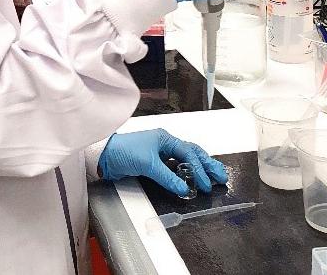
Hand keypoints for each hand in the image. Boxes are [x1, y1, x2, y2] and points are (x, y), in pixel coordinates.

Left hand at [98, 129, 227, 196]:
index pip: (188, 154)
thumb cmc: (124, 152)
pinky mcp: (154, 162)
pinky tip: (192, 178)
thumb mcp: (147, 164)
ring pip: (185, 159)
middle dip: (207, 164)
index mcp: (165, 139)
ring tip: (213, 176)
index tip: (206, 184)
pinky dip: (187, 172)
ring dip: (199, 167)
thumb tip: (185, 188)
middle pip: (191, 153)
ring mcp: (160, 153)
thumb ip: (167, 177)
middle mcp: (165, 144)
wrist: (105, 155)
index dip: (199, 170)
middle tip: (221, 176)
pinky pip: (176, 166)